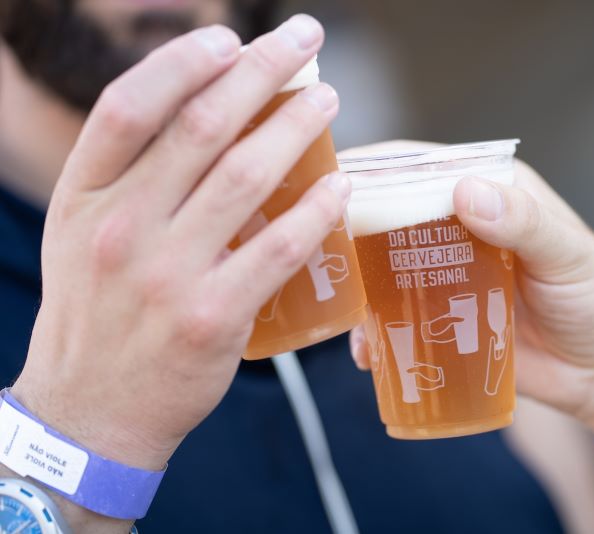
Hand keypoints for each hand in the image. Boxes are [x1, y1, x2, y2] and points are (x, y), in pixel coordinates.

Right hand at [12, 15, 347, 470]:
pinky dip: (314, 212)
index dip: (183, 62)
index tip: (230, 38)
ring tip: (327, 100)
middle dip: (260, 72)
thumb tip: (200, 113)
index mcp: (84, 198)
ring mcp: (166, 275)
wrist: (92, 408)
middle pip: (199, 128)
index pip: (129, 107)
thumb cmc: (99, 311)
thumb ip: (128, 177)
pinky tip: (339, 186)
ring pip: (244, 177)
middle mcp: (119, 229)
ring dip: (294, 128)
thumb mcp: (84, 234)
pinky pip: (277, 250)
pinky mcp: (212, 319)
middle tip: (304, 40)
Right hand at [348, 141, 593, 445]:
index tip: (329, 177)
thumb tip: (467, 193)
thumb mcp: (568, 256)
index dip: (375, 167)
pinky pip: (400, 318)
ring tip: (344, 308)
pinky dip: (378, 332)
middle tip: (316, 247)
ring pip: (387, 268)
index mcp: (492, 192)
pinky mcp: (446, 318)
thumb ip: (523, 223)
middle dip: (352, 229)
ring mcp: (449, 274)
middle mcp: (462, 227)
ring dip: (360, 286)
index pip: (422, 167)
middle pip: (392, 215)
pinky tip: (367, 351)